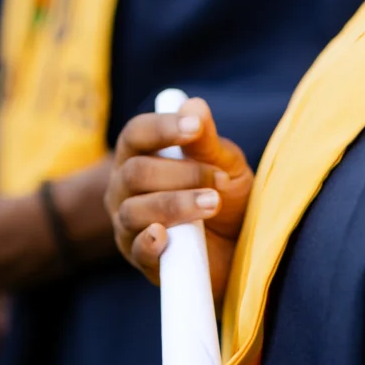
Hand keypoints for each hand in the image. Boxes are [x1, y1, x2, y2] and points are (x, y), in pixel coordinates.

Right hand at [108, 98, 251, 300]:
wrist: (240, 247)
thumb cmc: (225, 195)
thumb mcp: (224, 164)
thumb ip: (206, 140)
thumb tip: (194, 105)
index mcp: (139, 157)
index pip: (135, 134)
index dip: (161, 128)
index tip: (195, 127)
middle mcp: (124, 189)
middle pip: (135, 173)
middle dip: (180, 173)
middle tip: (218, 180)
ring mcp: (128, 225)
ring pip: (135, 210)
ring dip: (177, 204)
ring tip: (213, 204)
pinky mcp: (141, 259)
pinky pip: (137, 249)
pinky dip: (150, 241)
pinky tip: (166, 235)